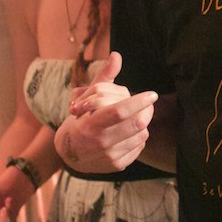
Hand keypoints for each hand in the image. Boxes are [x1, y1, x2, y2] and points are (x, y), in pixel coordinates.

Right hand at [58, 52, 156, 172]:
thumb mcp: (87, 99)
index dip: (139, 101)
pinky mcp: (118, 165)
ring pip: (141, 135)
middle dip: (146, 112)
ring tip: (133, 119)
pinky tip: (127, 133)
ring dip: (142, 124)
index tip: (151, 94)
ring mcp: (110, 156)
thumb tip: (117, 55)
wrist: (69, 155)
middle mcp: (101, 141)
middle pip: (136, 124)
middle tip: (147, 105)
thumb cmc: (80, 120)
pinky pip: (139, 147)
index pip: (121, 110)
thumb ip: (104, 78)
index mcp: (92, 123)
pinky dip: (138, 137)